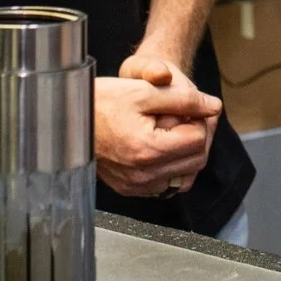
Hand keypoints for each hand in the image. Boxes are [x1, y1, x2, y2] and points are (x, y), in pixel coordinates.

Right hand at [93, 50, 221, 199]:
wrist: (67, 119)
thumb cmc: (101, 102)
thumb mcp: (144, 91)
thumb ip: (185, 99)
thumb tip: (214, 106)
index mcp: (148, 150)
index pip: (198, 139)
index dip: (201, 118)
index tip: (191, 106)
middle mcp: (143, 175)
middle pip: (196, 159)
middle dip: (198, 135)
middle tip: (187, 115)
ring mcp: (136, 185)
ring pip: (184, 175)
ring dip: (187, 153)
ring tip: (173, 129)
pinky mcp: (130, 189)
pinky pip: (165, 184)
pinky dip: (171, 167)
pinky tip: (161, 146)